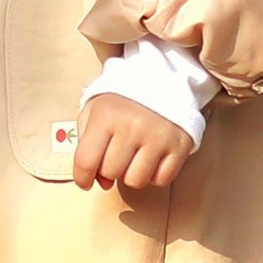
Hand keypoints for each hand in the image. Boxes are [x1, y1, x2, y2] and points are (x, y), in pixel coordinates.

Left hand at [70, 92, 193, 192]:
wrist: (162, 80)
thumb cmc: (122, 101)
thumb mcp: (94, 111)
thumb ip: (87, 145)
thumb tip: (100, 182)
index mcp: (105, 116)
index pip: (86, 160)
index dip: (82, 178)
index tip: (84, 182)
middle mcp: (132, 127)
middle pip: (112, 172)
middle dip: (109, 170)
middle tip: (115, 156)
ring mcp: (158, 137)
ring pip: (136, 180)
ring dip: (131, 174)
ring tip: (133, 157)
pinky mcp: (180, 146)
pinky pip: (161, 180)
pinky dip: (154, 175)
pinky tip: (151, 158)